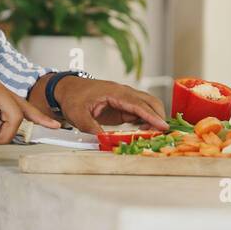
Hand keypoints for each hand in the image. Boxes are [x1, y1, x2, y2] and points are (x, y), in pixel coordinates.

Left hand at [52, 77, 167, 134]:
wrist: (67, 89)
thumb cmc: (73, 97)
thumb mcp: (78, 115)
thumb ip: (92, 128)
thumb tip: (104, 140)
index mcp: (114, 92)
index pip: (138, 104)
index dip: (152, 115)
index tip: (162, 126)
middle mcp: (123, 93)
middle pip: (149, 101)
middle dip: (158, 115)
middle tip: (162, 132)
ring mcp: (123, 98)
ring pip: (146, 105)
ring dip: (153, 117)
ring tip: (153, 133)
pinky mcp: (122, 106)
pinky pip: (139, 111)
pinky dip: (146, 119)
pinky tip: (145, 130)